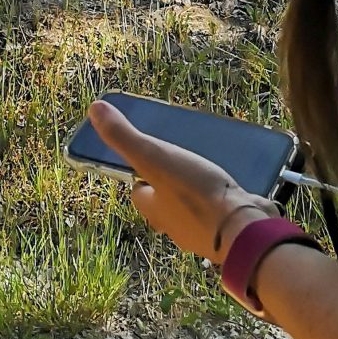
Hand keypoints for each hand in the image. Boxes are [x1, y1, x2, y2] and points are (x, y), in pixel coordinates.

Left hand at [88, 101, 275, 263]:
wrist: (243, 229)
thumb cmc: (194, 194)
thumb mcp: (154, 158)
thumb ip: (125, 137)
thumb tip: (94, 109)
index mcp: (154, 210)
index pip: (139, 192)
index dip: (141, 174)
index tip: (150, 155)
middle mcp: (176, 225)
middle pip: (167, 200)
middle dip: (172, 182)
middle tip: (182, 157)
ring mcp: (205, 229)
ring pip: (196, 205)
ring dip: (200, 189)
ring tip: (210, 165)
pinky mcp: (232, 228)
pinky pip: (223, 208)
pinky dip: (226, 197)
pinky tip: (236, 181)